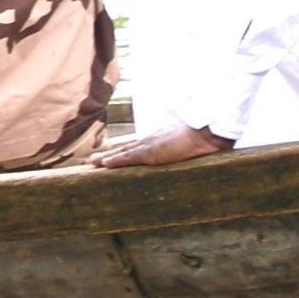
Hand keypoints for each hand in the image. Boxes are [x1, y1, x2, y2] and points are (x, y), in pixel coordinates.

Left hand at [96, 123, 234, 168]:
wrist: (206, 133)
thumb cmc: (203, 136)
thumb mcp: (192, 140)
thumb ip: (187, 143)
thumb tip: (189, 147)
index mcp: (160, 137)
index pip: (138, 144)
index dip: (125, 149)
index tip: (114, 152)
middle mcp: (152, 139)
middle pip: (126, 147)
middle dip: (111, 153)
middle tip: (95, 159)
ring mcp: (150, 145)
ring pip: (123, 153)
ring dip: (108, 158)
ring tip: (93, 163)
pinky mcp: (151, 153)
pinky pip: (129, 158)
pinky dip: (115, 161)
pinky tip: (104, 164)